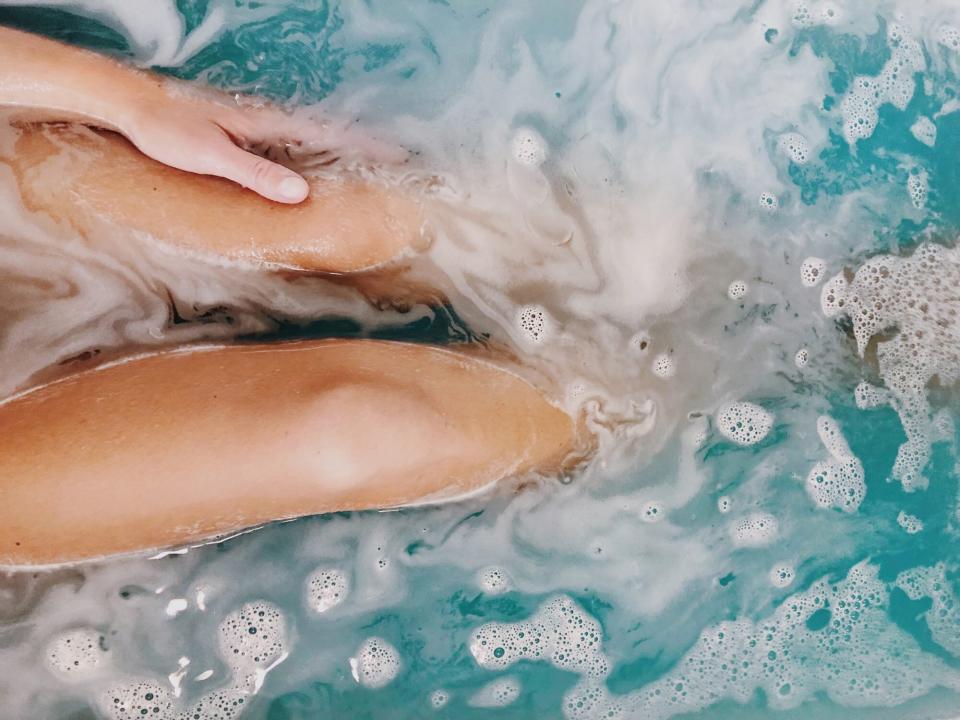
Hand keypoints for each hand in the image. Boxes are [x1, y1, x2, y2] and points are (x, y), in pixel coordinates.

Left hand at [0, 26, 404, 203]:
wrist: (133, 106)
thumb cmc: (168, 130)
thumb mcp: (212, 156)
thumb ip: (255, 174)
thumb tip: (301, 193)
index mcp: (269, 123)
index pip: (329, 133)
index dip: (365, 145)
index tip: (399, 156)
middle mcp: (269, 122)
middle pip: (328, 134)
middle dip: (363, 148)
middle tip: (396, 164)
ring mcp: (259, 129)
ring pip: (312, 140)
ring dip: (342, 153)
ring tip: (370, 169)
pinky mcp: (246, 137)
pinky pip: (291, 148)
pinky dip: (315, 157)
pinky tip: (317, 173)